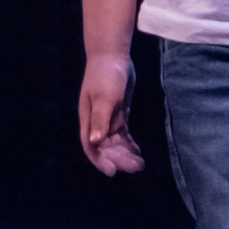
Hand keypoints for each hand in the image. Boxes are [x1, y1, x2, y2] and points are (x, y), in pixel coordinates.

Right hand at [78, 52, 144, 175]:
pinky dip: (129, 144)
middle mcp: (96, 122)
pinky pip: (122, 134)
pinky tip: (138, 151)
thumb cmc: (106, 74)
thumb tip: (95, 142)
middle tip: (136, 167)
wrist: (111, 56)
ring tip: (140, 164)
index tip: (112, 172)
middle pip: (104, 148)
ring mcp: (107, 118)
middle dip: (118, 159)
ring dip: (125, 154)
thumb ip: (100, 119)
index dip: (100, 160)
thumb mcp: (105, 97)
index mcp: (88, 119)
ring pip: (114, 143)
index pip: (91, 146)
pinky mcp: (117, 113)